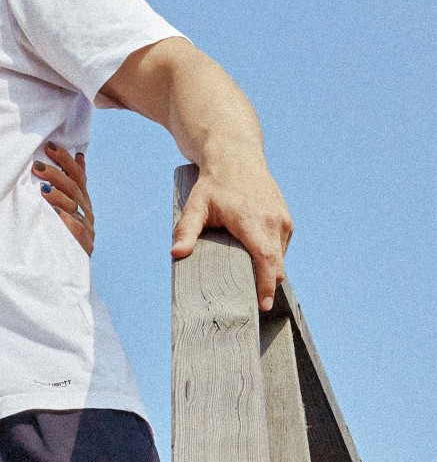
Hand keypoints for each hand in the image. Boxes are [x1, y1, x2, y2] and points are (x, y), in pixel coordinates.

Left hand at [33, 144, 94, 256]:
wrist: (70, 269)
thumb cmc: (63, 233)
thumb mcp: (67, 206)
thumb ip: (70, 184)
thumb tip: (79, 155)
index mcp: (82, 200)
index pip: (77, 175)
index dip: (65, 160)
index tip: (50, 146)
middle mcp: (85, 211)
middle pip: (73, 188)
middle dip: (56, 174)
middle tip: (38, 166)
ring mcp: (86, 228)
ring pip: (74, 207)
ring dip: (58, 196)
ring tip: (43, 189)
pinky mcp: (83, 245)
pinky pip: (75, 230)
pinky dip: (65, 220)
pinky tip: (53, 213)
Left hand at [172, 156, 292, 310]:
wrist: (236, 156)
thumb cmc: (214, 183)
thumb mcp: (195, 205)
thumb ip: (186, 231)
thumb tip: (176, 254)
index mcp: (252, 221)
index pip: (266, 259)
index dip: (266, 285)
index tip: (263, 305)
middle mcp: (272, 221)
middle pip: (277, 265)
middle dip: (268, 286)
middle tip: (254, 305)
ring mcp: (282, 220)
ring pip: (281, 257)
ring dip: (269, 271)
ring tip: (252, 283)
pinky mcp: (286, 219)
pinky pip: (282, 247)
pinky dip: (272, 258)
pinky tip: (256, 262)